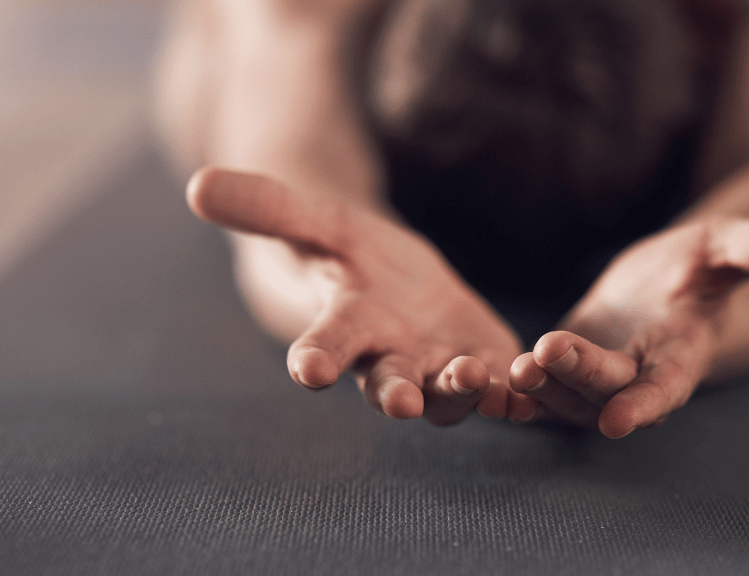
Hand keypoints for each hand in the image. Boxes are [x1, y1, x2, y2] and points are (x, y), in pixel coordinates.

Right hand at [187, 168, 527, 424]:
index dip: (315, 356)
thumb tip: (195, 183)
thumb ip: (266, 207)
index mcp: (346, 327)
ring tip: (475, 378)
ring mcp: (438, 368)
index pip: (324, 345)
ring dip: (462, 391)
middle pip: (388, 383)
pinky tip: (530, 391)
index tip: (308, 368)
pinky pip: (499, 388)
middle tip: (399, 402)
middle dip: (393, 394)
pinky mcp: (484, 366)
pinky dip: (513, 392)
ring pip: (449, 394)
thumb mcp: (317, 219)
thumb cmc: (349, 254)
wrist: (397, 281)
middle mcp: (390, 360)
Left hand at [510, 213, 748, 437]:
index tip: (618, 421)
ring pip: (566, 396)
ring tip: (510, 370)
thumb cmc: (702, 262)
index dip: (645, 404)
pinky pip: (540, 389)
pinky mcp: (565, 371)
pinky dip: (518, 391)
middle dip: (578, 377)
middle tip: (545, 354)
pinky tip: (488, 379)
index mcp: (681, 354)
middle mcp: (639, 377)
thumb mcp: (731, 246)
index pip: (666, 386)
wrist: (663, 281)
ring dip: (540, 388)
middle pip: (606, 388)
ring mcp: (598, 378)